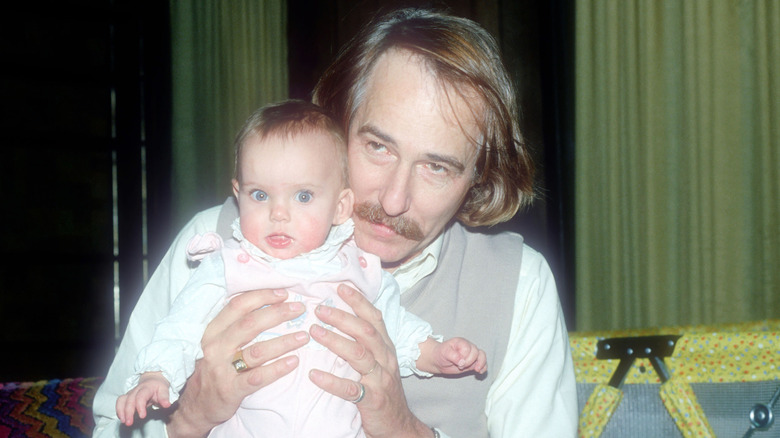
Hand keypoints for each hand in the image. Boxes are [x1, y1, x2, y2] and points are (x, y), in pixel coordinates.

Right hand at [116, 372, 170, 425]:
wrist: (153, 379)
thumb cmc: (158, 386)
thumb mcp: (164, 390)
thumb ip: (164, 397)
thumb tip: (167, 405)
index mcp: (146, 388)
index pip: (141, 396)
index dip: (140, 406)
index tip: (142, 416)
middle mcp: (136, 390)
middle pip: (130, 400)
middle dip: (128, 412)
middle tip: (129, 423)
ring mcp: (130, 393)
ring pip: (122, 400)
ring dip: (121, 411)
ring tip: (123, 421)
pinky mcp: (127, 396)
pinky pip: (120, 402)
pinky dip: (119, 410)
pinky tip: (122, 418)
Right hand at [166, 289, 309, 437]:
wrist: (196, 405)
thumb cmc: (214, 368)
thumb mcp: (217, 342)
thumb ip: (235, 325)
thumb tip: (268, 303)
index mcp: (213, 331)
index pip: (237, 306)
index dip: (261, 296)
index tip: (283, 294)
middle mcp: (216, 347)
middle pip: (250, 324)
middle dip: (277, 313)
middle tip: (299, 310)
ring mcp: (222, 369)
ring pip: (257, 351)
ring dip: (284, 342)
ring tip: (303, 336)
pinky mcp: (231, 389)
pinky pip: (258, 377)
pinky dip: (277, 369)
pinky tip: (293, 362)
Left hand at [308, 284, 431, 437]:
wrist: (398, 425)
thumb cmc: (383, 389)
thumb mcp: (380, 362)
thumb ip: (366, 342)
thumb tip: (342, 319)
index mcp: (386, 348)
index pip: (374, 319)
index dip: (359, 302)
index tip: (340, 287)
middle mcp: (385, 360)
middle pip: (365, 332)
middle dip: (342, 317)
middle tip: (319, 309)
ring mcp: (380, 380)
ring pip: (359, 355)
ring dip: (335, 341)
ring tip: (313, 332)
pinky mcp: (372, 401)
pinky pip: (351, 389)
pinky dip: (332, 381)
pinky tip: (314, 375)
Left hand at [431, 337, 486, 374]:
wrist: (438, 360)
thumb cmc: (441, 354)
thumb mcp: (444, 353)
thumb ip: (453, 355)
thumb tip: (462, 362)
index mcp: (461, 342)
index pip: (468, 349)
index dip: (465, 357)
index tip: (458, 363)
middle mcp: (468, 346)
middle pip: (476, 352)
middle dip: (470, 361)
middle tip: (461, 366)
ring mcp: (471, 354)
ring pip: (482, 355)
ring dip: (481, 363)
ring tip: (477, 369)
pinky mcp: (473, 362)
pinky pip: (482, 363)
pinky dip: (483, 367)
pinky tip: (480, 371)